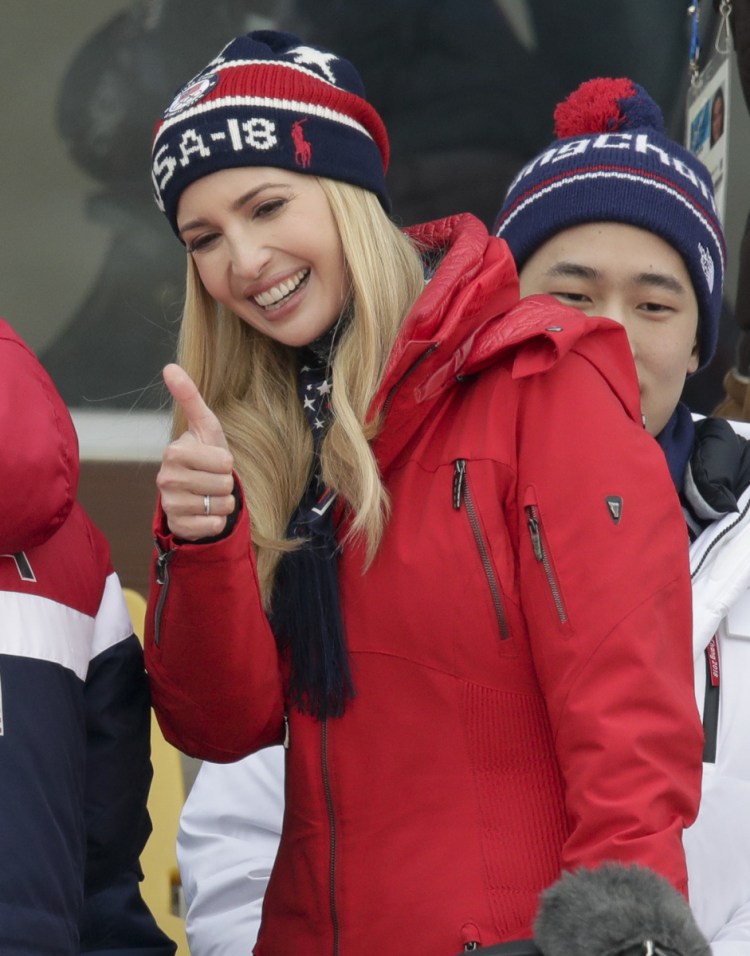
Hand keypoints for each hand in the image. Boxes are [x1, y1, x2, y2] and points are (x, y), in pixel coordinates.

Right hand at [157, 364, 235, 540]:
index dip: (226, 462)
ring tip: (209, 495)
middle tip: (212, 480)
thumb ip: (189, 396)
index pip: (223, 461)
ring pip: (221, 505)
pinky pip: (214, 525)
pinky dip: (217, 521)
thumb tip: (170, 366)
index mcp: (173, 452)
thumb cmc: (205, 456)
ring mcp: (170, 505)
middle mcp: (166, 479)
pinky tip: (205, 513)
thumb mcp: (204, 426)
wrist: (196, 494)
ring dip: (223, 502)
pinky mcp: (178, 527)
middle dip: (226, 483)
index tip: (213, 461)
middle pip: (224, 484)